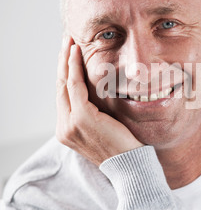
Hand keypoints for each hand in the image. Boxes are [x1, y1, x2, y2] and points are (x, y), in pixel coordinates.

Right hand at [56, 37, 143, 165]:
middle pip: (60, 87)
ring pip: (64, 83)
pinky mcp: (81, 118)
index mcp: (67, 131)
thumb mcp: (104, 129)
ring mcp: (70, 124)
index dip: (65, 73)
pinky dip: (74, 67)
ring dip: (67, 59)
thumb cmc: (123, 149)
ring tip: (70, 41)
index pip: (63, 96)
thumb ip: (95, 114)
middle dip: (63, 62)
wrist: (131, 168)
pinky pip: (75, 86)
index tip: (69, 55)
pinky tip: (76, 52)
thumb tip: (98, 94)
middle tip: (67, 41)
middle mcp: (64, 128)